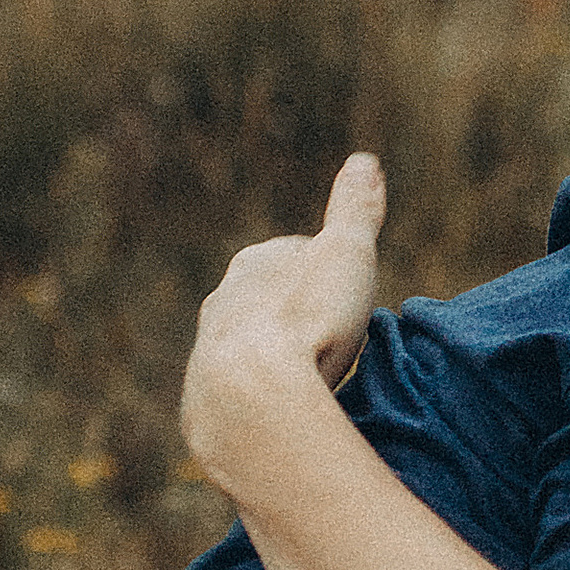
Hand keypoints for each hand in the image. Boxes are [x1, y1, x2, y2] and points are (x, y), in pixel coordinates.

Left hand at [181, 152, 386, 489]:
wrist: (250, 392)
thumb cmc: (307, 319)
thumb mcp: (347, 253)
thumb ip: (355, 209)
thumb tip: (364, 159)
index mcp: (258, 262)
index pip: (297, 256)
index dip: (328, 275)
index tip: (348, 295)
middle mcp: (224, 299)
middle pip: (268, 300)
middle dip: (296, 314)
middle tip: (331, 338)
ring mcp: (209, 349)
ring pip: (249, 346)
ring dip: (275, 357)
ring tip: (307, 380)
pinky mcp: (204, 398)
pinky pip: (238, 391)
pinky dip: (259, 396)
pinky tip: (280, 411)